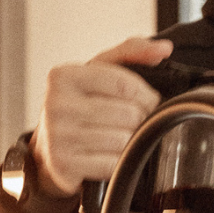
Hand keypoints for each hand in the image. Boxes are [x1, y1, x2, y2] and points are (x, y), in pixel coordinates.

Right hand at [30, 36, 173, 196]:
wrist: (50, 145)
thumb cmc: (83, 103)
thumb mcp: (101, 71)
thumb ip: (132, 53)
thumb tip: (164, 48)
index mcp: (63, 75)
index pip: (125, 84)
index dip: (146, 94)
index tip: (146, 100)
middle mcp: (55, 104)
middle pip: (128, 114)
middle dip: (138, 119)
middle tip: (130, 121)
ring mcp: (56, 136)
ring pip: (123, 140)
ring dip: (129, 141)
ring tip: (118, 136)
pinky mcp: (63, 164)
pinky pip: (112, 164)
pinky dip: (118, 162)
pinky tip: (107, 155)